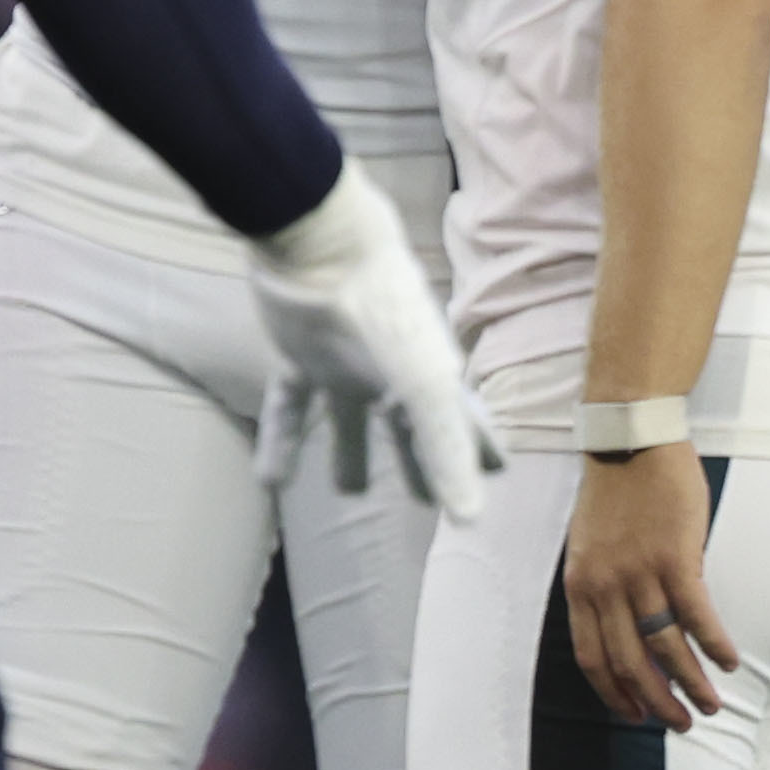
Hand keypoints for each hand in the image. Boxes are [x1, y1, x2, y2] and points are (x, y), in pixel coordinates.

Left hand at [248, 159, 502, 517]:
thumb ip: (448, 450)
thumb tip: (470, 520)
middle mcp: (390, 373)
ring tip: (349, 492)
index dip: (481, 449)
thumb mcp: (425, 386)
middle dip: (420, 463)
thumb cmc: (386, 314)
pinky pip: (291, 406)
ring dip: (349, 455)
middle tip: (426, 502)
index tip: (500, 471)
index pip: (465, 424)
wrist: (323, 249)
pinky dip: (282, 442)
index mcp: (432, 376)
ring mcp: (344, 363)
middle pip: (409, 429)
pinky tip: (269, 481)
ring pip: (349, 419)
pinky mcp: (300, 355)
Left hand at [562, 438, 738, 731]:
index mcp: (580, 585)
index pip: (592, 658)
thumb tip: (626, 631)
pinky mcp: (675, 556)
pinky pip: (697, 616)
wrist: (629, 438)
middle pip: (630, 663)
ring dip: (692, 682)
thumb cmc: (614, 490)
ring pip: (666, 647)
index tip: (636, 715)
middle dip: (658, 702)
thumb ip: (602, 587)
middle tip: (682, 723)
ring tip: (712, 703)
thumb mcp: (589, 545)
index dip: (615, 694)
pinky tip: (728, 661)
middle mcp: (605, 586)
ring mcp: (639, 572)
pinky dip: (714, 644)